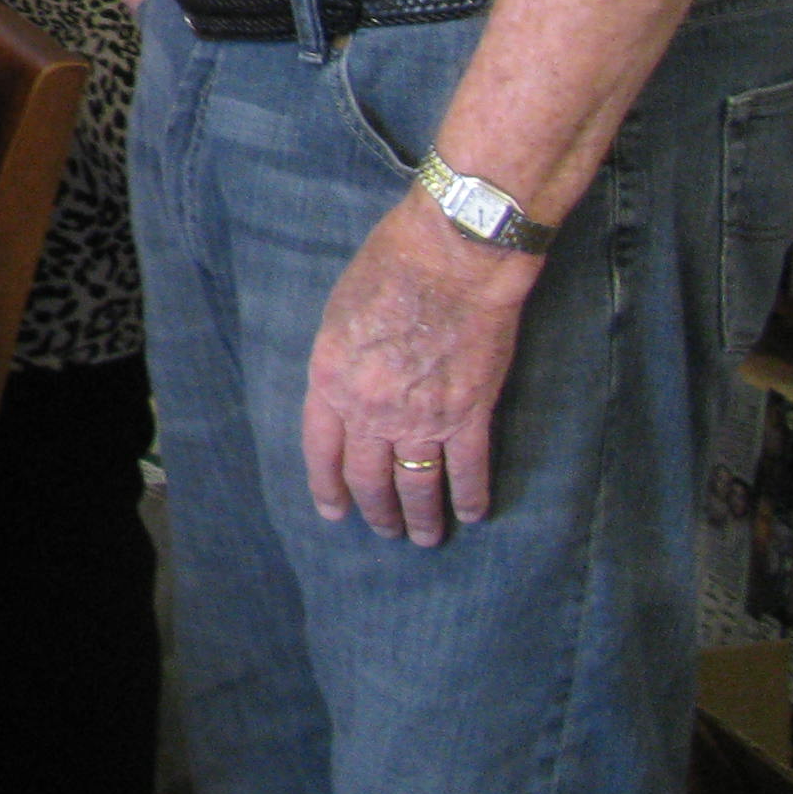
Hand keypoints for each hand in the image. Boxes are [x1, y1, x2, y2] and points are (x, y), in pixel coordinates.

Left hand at [300, 193, 539, 544]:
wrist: (452, 256)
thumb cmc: (389, 267)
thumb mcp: (337, 315)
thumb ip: (338, 364)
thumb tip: (344, 394)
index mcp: (330, 381)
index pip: (320, 451)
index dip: (327, 486)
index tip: (334, 512)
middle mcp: (370, 409)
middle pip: (368, 477)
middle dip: (376, 510)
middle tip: (385, 531)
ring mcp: (421, 416)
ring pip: (416, 484)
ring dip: (420, 517)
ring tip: (425, 537)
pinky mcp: (469, 413)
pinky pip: (469, 469)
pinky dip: (470, 496)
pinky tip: (471, 513)